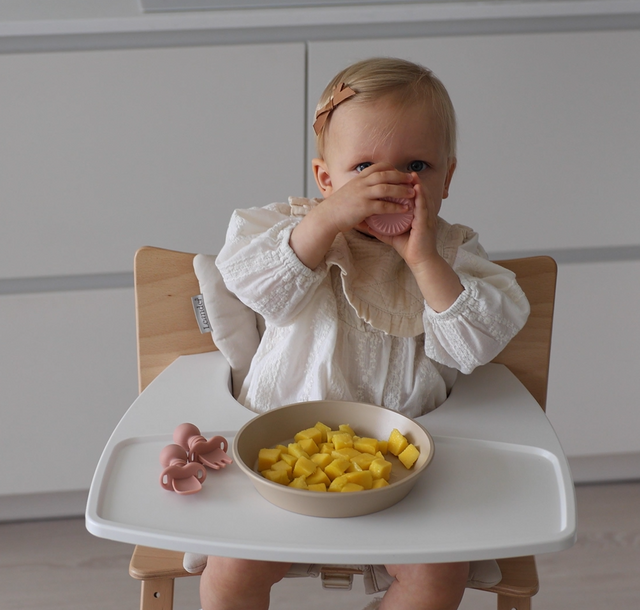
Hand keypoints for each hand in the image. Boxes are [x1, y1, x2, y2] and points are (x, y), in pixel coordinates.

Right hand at [290, 163, 414, 268]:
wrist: (326, 217)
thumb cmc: (337, 207)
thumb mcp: (349, 191)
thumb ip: (360, 188)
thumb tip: (370, 190)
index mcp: (358, 179)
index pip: (378, 167)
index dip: (391, 168)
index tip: (400, 171)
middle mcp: (361, 183)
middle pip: (385, 175)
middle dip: (401, 176)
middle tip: (412, 180)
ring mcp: (362, 195)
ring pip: (386, 188)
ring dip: (401, 190)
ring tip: (412, 193)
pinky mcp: (363, 207)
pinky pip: (383, 205)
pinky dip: (396, 207)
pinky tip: (404, 209)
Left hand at [376, 175, 463, 311]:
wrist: (420, 261)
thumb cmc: (408, 248)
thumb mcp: (391, 235)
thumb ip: (380, 228)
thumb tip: (366, 224)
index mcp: (416, 214)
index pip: (412, 196)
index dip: (406, 186)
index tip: (397, 176)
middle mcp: (423, 213)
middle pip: (418, 193)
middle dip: (411, 182)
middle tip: (404, 170)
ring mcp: (426, 217)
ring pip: (423, 197)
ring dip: (417, 185)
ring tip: (411, 175)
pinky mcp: (427, 223)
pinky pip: (425, 207)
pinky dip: (421, 197)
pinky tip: (416, 189)